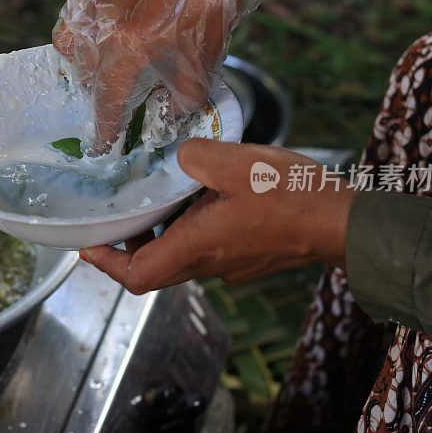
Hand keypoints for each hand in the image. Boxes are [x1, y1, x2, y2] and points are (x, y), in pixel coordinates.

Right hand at [53, 0, 312, 152]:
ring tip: (104, 61)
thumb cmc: (209, 7)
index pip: (105, 106)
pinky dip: (84, 25)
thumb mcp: (201, 68)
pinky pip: (75, 10)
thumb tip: (163, 116)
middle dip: (97, 92)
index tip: (100, 147)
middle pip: (82, 76)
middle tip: (114, 95)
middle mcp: (97, 29)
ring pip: (69, 43)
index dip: (104, 131)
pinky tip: (106, 25)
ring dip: (83, 60)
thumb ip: (177, 104)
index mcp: (123, 55)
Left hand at [79, 139, 357, 293]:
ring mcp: (230, 267)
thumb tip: (179, 158)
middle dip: (129, 247)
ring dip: (161, 237)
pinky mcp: (247, 260)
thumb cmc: (291, 195)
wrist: (343, 222)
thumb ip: (193, 156)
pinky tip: (201, 200)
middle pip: (154, 270)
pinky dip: (190, 232)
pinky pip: (205, 252)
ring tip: (157, 201)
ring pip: (180, 259)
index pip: (137, 275)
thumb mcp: (235, 162)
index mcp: (198, 247)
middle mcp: (210, 265)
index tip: (88, 246)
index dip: (106, 264)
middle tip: (117, 218)